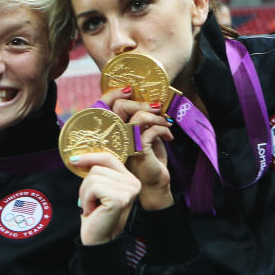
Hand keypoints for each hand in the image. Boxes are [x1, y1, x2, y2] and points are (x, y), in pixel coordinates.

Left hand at [71, 151, 140, 245]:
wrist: (98, 239)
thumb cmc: (97, 215)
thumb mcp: (98, 189)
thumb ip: (98, 173)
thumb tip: (79, 157)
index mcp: (130, 179)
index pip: (109, 158)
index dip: (90, 157)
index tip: (74, 160)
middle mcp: (133, 183)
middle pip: (98, 168)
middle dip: (86, 185)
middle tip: (90, 203)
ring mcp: (128, 190)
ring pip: (93, 177)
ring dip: (86, 194)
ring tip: (93, 207)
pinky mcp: (119, 198)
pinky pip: (93, 187)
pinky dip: (87, 200)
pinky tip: (93, 211)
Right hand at [99, 86, 173, 210]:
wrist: (156, 184)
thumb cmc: (150, 159)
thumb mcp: (144, 134)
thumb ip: (140, 119)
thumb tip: (149, 100)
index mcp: (112, 132)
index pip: (104, 106)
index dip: (114, 93)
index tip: (131, 90)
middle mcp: (114, 138)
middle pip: (118, 107)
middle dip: (141, 103)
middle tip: (157, 108)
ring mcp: (124, 145)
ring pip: (137, 117)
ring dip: (156, 117)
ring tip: (166, 123)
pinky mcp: (137, 152)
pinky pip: (150, 130)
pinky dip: (163, 129)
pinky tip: (169, 136)